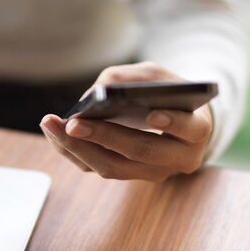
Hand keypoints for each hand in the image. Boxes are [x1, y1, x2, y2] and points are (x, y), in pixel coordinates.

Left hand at [39, 62, 212, 181]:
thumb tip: (95, 94)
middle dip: (105, 137)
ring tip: (51, 125)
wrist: (177, 121)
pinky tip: (54, 132)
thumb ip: (133, 79)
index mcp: (197, 130)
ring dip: (78, 148)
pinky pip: (98, 167)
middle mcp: (179, 158)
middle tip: (74, 123)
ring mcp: (154, 172)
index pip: (189, 129)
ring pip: (114, 168)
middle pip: (142, 153)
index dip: (173, 123)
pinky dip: (73, 151)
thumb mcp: (158, 76)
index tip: (152, 113)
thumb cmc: (168, 93)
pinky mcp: (129, 174)